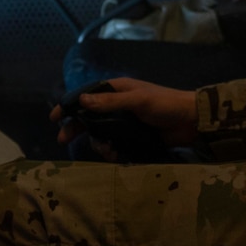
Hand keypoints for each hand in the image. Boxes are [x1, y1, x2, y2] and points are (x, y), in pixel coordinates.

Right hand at [51, 78, 198, 147]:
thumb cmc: (165, 104)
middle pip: (88, 117)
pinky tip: (114, 155)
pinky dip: (110, 150)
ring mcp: (124, 122)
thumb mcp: (137, 100)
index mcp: (117, 90)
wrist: (190, 121)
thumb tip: (81, 101)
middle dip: (76, 129)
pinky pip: (113, 144)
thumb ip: (110, 103)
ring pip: (99, 133)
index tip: (54, 118)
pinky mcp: (132, 137)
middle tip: (64, 141)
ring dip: (97, 143)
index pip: (86, 96)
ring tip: (106, 150)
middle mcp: (117, 105)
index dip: (69, 106)